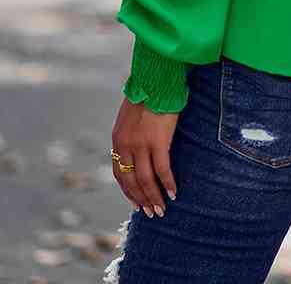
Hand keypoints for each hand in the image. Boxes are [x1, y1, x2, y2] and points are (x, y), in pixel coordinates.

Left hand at [111, 97, 178, 216]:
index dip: (128, 191)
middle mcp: (126, 145)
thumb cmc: (147, 93)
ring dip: (154, 197)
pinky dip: (167, 183)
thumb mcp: (130, 116)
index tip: (136, 203)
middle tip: (152, 212)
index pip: (120, 173)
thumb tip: (138, 146)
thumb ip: (131, 133)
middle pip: (131, 181)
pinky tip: (173, 193)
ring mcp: (141, 145)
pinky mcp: (158, 141)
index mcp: (117, 140)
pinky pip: (162, 169)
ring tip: (162, 209)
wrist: (154, 78)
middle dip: (142, 199)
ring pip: (146, 180)